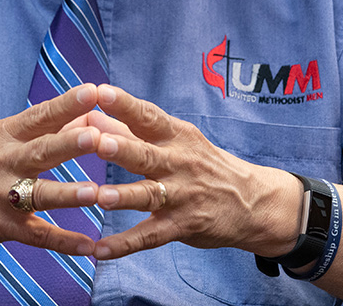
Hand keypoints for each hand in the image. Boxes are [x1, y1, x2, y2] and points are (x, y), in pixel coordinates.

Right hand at [0, 84, 104, 256]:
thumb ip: (42, 129)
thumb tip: (87, 114)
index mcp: (5, 135)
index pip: (40, 115)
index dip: (66, 104)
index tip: (93, 91)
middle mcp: (4, 162)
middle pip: (41, 151)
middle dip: (68, 144)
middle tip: (96, 136)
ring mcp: (2, 197)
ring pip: (39, 195)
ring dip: (68, 194)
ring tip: (95, 193)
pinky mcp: (2, 227)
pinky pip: (37, 236)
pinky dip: (63, 243)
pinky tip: (88, 246)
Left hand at [86, 84, 302, 260]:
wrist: (253, 202)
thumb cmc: (204, 164)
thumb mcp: (175, 140)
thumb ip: (129, 129)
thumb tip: (90, 112)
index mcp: (175, 137)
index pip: (149, 116)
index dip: (125, 104)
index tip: (101, 92)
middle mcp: (178, 164)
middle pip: (146, 155)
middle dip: (123, 149)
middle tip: (99, 142)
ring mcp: (180, 197)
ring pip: (149, 196)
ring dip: (125, 197)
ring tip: (102, 198)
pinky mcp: (181, 226)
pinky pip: (150, 236)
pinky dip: (125, 245)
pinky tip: (100, 250)